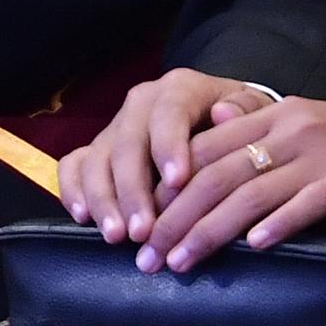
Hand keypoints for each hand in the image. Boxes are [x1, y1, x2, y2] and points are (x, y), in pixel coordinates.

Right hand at [62, 68, 288, 244]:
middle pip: (128, 143)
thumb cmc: (238, 123)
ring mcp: (115, 127)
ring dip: (103, 200)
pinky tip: (83, 217)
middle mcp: (141, 103)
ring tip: (117, 236)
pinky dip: (72, 190)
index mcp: (179, 89)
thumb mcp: (253, 112)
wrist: (218, 118)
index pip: (170, 113)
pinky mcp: (96, 149)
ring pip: (96, 159)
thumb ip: (243, 112)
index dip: (170, 146)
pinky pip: (73, 166)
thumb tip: (225, 115)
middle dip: (133, 190)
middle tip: (143, 231)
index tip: (177, 182)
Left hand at [135, 98, 325, 271]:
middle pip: (216, 174)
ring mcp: (320, 155)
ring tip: (178, 265)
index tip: (136, 222)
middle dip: (173, 218)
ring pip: (248, 194)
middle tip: (144, 259)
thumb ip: (258, 128)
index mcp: (277, 114)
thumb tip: (208, 124)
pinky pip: (304, 205)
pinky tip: (252, 250)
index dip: (165, 186)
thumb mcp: (309, 125)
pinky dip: (276, 226)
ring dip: (207, 232)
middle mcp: (292, 128)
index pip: (205, 148)